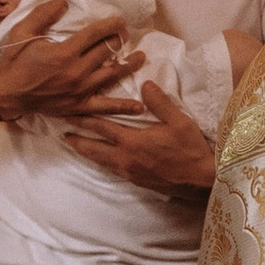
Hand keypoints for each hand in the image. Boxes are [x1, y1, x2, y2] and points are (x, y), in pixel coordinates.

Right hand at [0, 0, 145, 119]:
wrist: (6, 94)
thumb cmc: (13, 61)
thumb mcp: (23, 32)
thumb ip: (43, 14)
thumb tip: (63, 0)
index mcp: (63, 52)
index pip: (95, 34)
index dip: (110, 25)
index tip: (120, 20)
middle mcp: (76, 71)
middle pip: (107, 51)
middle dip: (119, 40)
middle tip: (126, 33)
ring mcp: (79, 91)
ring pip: (111, 75)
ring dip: (128, 65)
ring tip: (140, 57)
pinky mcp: (78, 106)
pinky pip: (104, 107)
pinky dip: (122, 107)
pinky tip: (139, 107)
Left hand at [65, 80, 215, 195]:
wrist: (202, 180)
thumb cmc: (191, 149)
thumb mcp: (179, 121)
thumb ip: (159, 102)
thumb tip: (145, 84)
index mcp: (133, 141)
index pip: (102, 127)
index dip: (84, 119)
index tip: (68, 113)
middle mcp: (126, 158)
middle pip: (94, 149)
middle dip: (77, 140)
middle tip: (62, 134)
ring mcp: (130, 172)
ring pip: (101, 162)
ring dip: (87, 153)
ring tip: (75, 147)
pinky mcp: (137, 181)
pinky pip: (112, 169)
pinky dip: (101, 162)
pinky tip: (100, 160)